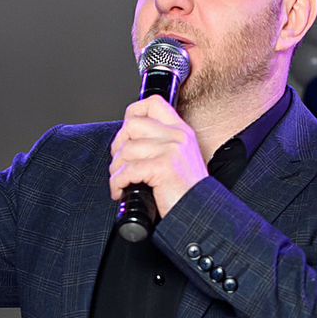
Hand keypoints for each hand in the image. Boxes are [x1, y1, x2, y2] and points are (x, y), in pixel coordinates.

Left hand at [108, 96, 208, 217]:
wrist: (200, 213)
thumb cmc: (186, 193)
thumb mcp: (179, 159)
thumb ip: (161, 144)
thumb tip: (129, 141)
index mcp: (181, 131)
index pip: (152, 104)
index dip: (132, 113)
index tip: (126, 135)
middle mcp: (177, 136)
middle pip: (132, 125)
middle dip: (118, 145)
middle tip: (120, 163)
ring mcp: (171, 150)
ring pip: (126, 149)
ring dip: (116, 168)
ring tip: (121, 181)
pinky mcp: (163, 167)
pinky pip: (127, 170)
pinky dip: (118, 183)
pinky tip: (121, 191)